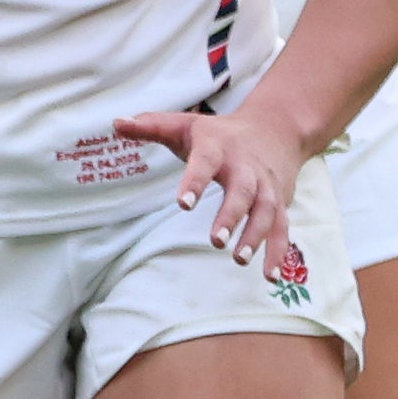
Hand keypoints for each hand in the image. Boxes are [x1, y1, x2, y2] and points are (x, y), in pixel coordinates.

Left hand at [111, 103, 305, 271]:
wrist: (276, 128)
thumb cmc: (219, 133)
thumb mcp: (184, 125)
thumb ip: (149, 126)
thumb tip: (115, 123)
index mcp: (218, 148)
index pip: (205, 163)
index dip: (195, 182)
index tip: (182, 204)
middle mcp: (246, 168)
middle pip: (243, 191)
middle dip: (231, 216)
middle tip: (214, 241)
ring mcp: (266, 186)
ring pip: (265, 211)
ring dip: (255, 236)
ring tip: (239, 259)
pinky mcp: (279, 202)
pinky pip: (282, 228)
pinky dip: (279, 251)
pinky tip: (270, 275)